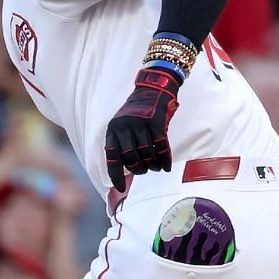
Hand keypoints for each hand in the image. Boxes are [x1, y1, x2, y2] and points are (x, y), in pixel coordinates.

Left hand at [102, 65, 178, 191]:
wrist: (153, 89)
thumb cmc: (137, 112)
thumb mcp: (123, 125)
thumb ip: (122, 144)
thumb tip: (126, 170)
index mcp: (113, 130)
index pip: (112, 158)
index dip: (116, 175)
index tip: (122, 189)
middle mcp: (124, 127)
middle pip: (131, 158)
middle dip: (139, 169)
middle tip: (145, 170)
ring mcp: (140, 124)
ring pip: (146, 154)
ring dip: (152, 165)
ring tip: (155, 168)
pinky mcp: (156, 122)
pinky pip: (161, 146)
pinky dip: (164, 159)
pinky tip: (166, 167)